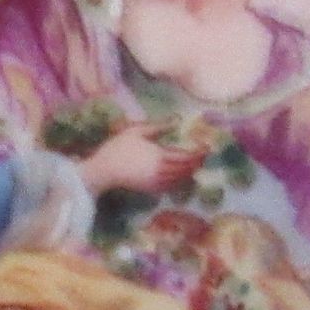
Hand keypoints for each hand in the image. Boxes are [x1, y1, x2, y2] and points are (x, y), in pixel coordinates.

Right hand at [79, 121, 206, 195]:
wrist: (103, 171)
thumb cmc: (118, 148)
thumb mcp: (137, 131)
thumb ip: (159, 126)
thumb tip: (177, 119)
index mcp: (159, 156)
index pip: (187, 156)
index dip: (199, 153)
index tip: (206, 147)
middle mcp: (161, 171)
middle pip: (187, 169)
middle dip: (197, 163)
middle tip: (203, 155)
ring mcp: (156, 182)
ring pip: (181, 179)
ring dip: (190, 172)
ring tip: (195, 164)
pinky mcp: (150, 189)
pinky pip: (172, 186)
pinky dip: (180, 180)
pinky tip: (181, 175)